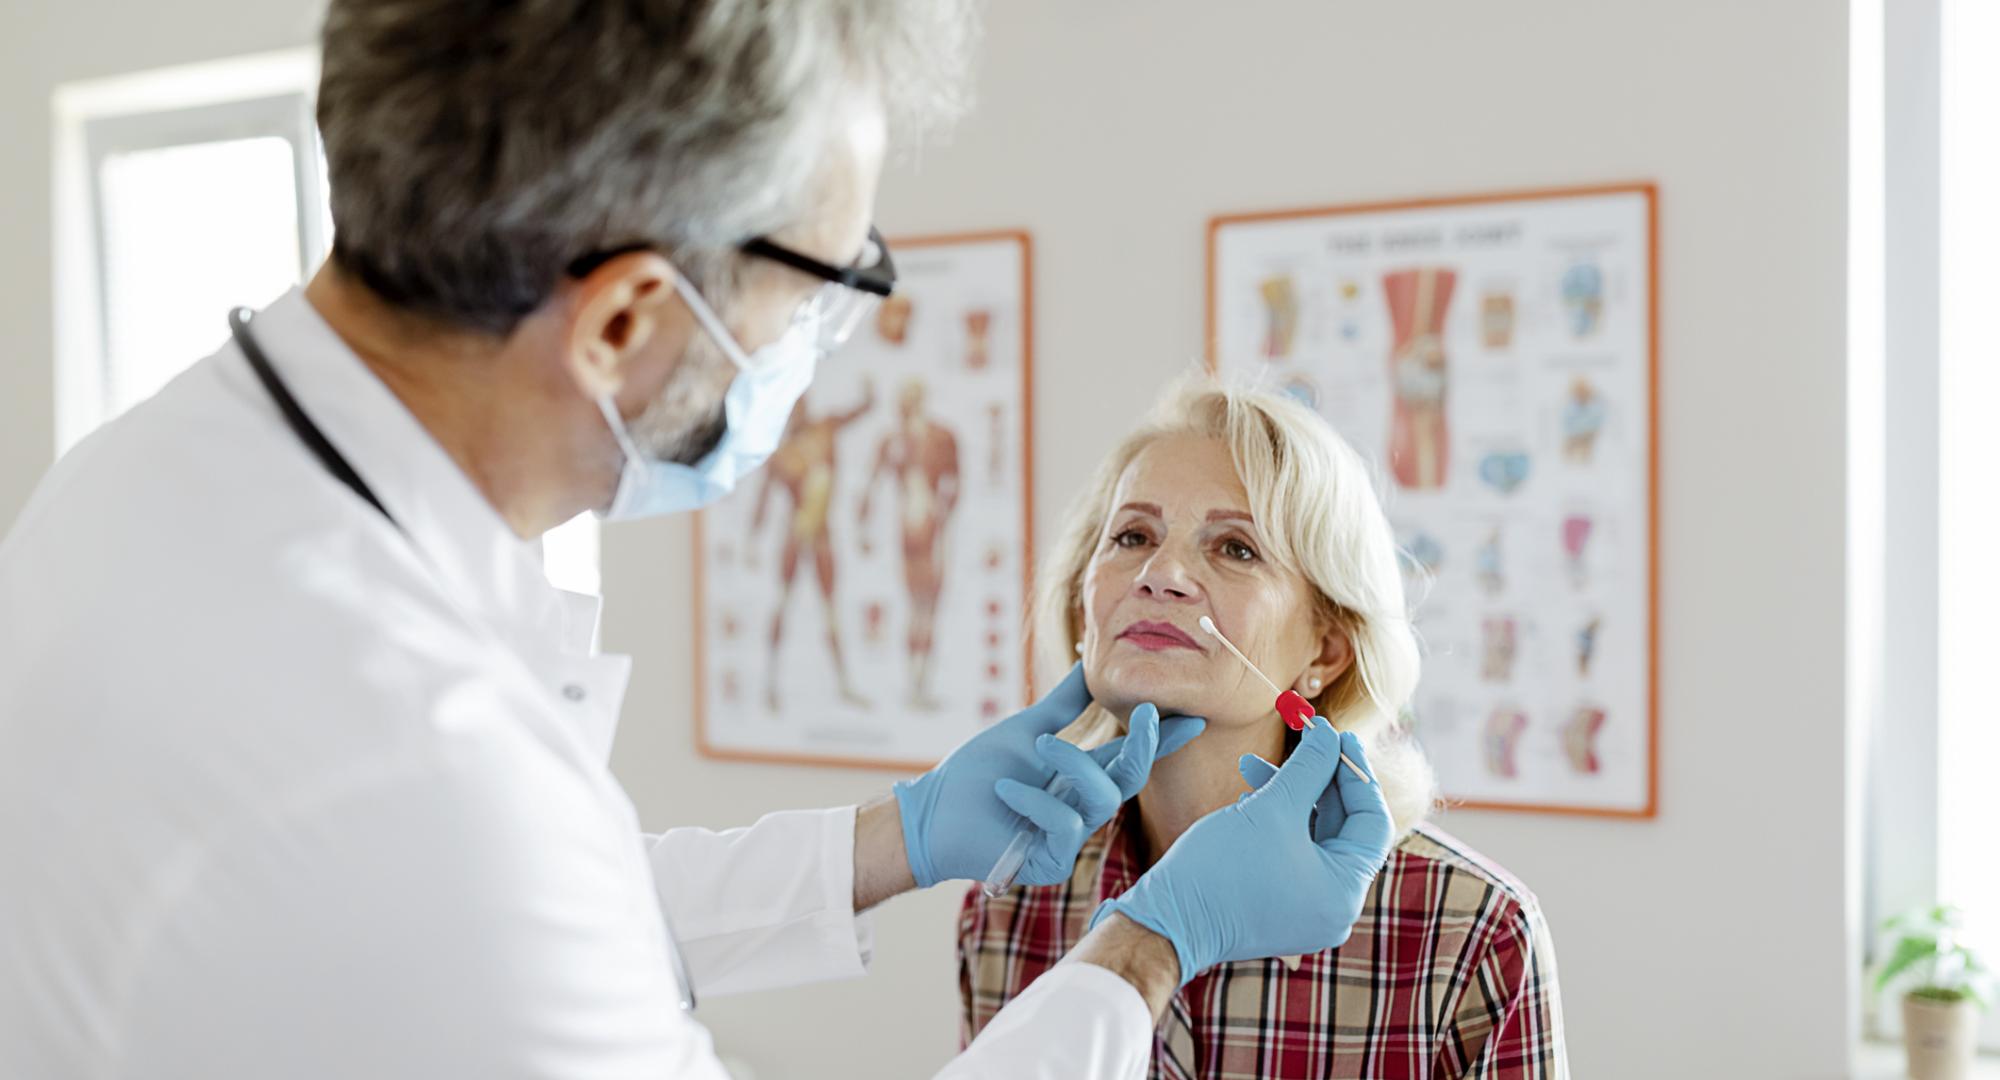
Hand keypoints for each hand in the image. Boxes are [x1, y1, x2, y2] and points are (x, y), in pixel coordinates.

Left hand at [892, 663, 1205, 887]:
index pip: (1128, 755)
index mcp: (1078, 778)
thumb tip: (1089, 663)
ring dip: (1072, 764)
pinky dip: (1036, 800)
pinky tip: (1007, 789)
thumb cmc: (975, 774)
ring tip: (1037, 746)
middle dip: (1145, 744)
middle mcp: (1081, 808)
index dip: (1162, 738)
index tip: (1194, 715)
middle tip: (1148, 710)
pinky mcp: (1051, 863)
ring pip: (1102, 798)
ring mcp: (1069, 838)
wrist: (933, 812)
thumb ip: (1063, 704)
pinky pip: (1065, 825)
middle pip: (1130, 777)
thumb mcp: (1026, 730)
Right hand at [1089, 718, 1391, 984]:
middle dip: (1317, 779)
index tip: (1338, 735)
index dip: (1356, 772)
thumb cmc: (1222, 869)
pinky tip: (1246, 798)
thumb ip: (1310, 767)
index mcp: (1344, 891)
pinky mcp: (1279, 907)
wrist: (1168, 922)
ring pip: (1313, 838)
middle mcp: (1334, 907)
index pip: (1372, 821)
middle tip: (1300, 739)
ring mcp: (1306, 910)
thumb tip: (1331, 734)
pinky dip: (1276, 823)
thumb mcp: (1273, 808)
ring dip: (1290, 796)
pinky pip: (1292, 855)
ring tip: (1251, 765)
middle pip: (1343, 828)